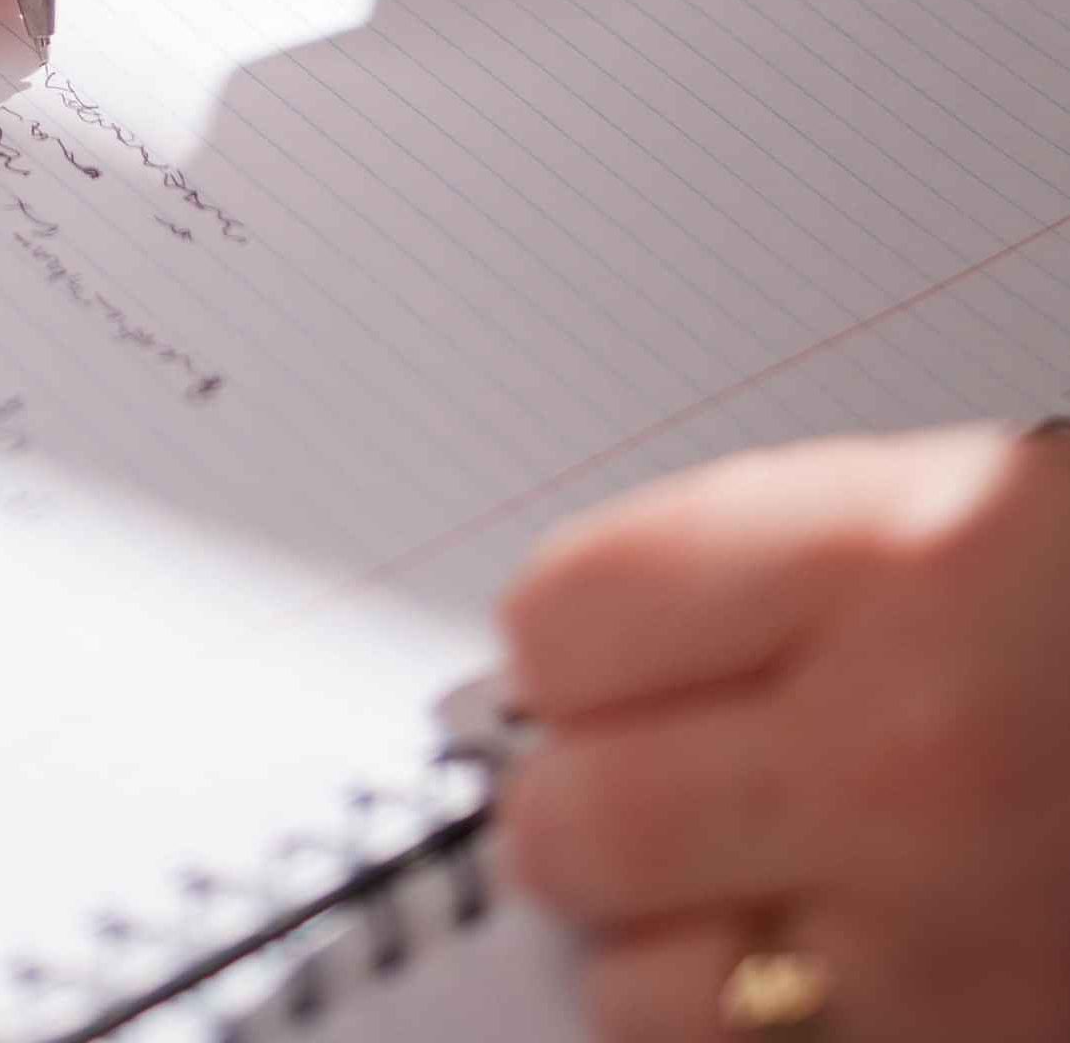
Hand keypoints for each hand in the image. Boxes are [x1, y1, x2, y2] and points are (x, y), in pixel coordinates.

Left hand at [499, 424, 1069, 1038]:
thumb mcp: (941, 509)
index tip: (590, 662)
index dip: (562, 649)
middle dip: (579, 804)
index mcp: (890, 572)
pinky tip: (831, 968)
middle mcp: (903, 768)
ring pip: (645, 994)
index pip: (565, 630)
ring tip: (748, 888)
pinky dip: (768, 1038)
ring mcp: (944, 951)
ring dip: (665, 945)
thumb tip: (554, 676)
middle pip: (573, 825)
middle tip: (634, 783)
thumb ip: (740, 579)